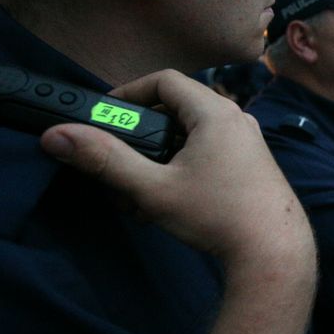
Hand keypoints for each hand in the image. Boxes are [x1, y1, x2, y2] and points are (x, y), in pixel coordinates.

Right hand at [40, 69, 311, 266]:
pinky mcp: (252, 164)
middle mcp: (237, 118)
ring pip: (193, 133)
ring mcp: (248, 141)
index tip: (105, 116)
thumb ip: (105, 160)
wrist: (274, 253)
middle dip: (143, 132)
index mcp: (215, 112)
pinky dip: (184, 165)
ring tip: (140, 191)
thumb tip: (58, 135)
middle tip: (118, 157)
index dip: (129, 92)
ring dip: (161, 156)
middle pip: (178, 106)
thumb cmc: (217, 216)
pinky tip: (168, 202)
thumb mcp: (152, 189)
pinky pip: (210, 150)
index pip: (165, 80)